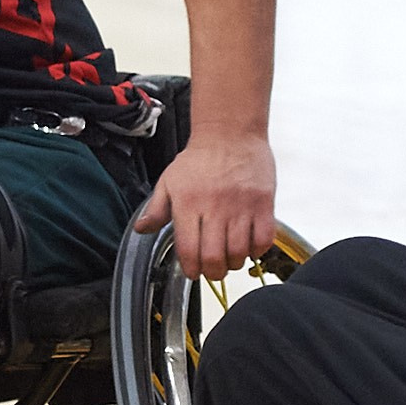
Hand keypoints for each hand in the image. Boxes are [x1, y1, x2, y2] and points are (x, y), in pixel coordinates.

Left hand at [138, 128, 276, 276]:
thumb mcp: (170, 181)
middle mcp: (214, 207)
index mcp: (188, 204)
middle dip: (213, 273)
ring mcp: (241, 206)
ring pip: (239, 252)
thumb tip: (141, 229)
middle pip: (214, 257)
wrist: (230, 131)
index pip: (188, 250)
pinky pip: (263, 239)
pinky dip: (257, 250)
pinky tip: (250, 245)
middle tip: (213, 270)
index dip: (191, 269)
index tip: (193, 272)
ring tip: (231, 258)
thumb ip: (156, 208)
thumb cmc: (200, 158)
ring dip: (234, 263)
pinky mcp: (263, 203)